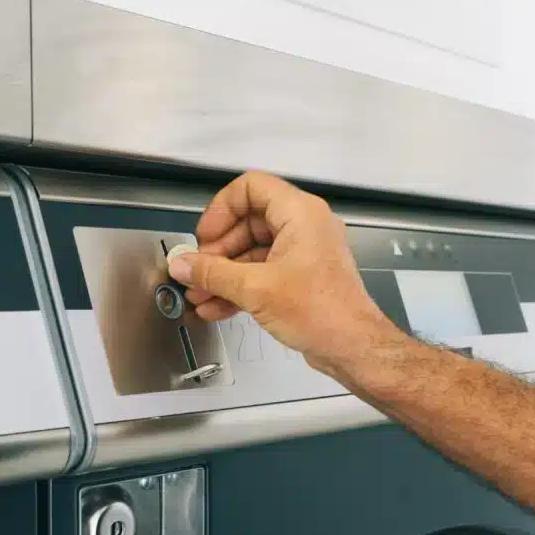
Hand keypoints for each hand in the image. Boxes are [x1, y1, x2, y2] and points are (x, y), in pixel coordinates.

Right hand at [168, 171, 399, 374]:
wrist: (352, 346)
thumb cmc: (320, 311)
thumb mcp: (255, 289)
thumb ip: (213, 273)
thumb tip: (182, 264)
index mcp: (300, 213)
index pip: (251, 187)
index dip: (221, 209)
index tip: (205, 237)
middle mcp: (305, 226)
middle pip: (248, 222)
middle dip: (218, 250)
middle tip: (197, 271)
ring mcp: (304, 253)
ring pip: (254, 251)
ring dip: (224, 273)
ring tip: (199, 294)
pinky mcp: (302, 278)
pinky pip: (264, 272)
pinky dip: (240, 286)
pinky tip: (216, 307)